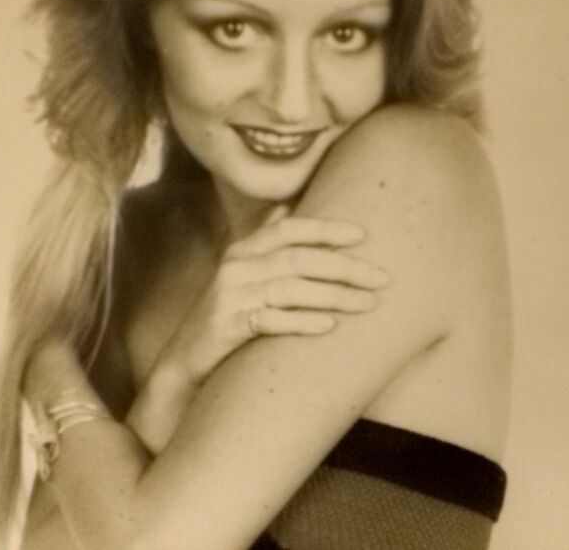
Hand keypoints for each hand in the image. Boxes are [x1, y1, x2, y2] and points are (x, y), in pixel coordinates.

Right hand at [159, 211, 387, 385]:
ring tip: (367, 304)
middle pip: (298, 258)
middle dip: (345, 267)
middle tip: (382, 278)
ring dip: (334, 296)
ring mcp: (230, 295)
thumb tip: (288, 208)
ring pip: (290, 289)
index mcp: (244, 249)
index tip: (362, 236)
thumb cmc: (229, 314)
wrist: (187, 359)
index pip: (289, 229)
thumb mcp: (243, 274)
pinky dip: (302, 321)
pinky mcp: (227, 325)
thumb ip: (265, 243)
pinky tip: (329, 326)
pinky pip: (271, 320)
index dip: (326, 229)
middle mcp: (236, 266)